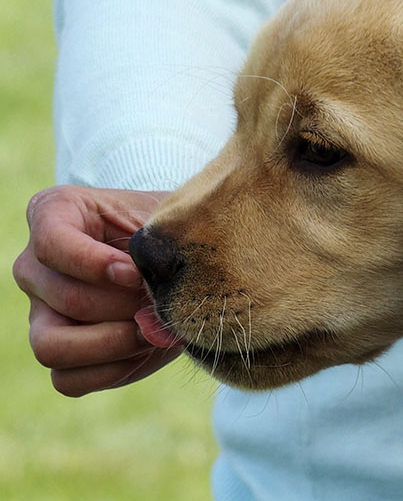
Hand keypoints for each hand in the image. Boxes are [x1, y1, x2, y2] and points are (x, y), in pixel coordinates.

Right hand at [13, 185, 176, 396]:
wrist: (175, 260)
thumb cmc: (165, 232)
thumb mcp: (162, 223)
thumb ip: (154, 248)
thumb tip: (144, 292)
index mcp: (53, 214)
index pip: (52, 244)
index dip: (95, 264)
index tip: (136, 274)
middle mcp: (35, 266)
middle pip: (65, 299)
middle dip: (124, 307)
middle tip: (162, 304)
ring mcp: (40, 312)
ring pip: (52, 346)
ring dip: (114, 343)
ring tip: (154, 328)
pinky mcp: (59, 350)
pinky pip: (68, 380)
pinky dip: (113, 370)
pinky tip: (146, 348)